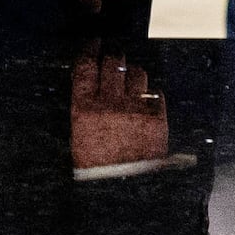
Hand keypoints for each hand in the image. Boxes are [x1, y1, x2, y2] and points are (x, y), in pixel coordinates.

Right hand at [69, 45, 169, 173]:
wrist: (122, 192)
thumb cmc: (96, 168)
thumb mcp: (77, 137)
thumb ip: (83, 106)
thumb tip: (87, 79)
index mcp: (83, 109)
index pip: (86, 66)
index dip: (90, 49)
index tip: (94, 43)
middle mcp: (109, 104)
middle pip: (113, 63)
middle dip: (113, 56)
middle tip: (114, 56)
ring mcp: (135, 109)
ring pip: (137, 73)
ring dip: (133, 72)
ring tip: (130, 79)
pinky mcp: (157, 118)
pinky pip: (156, 93)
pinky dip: (150, 94)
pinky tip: (145, 101)